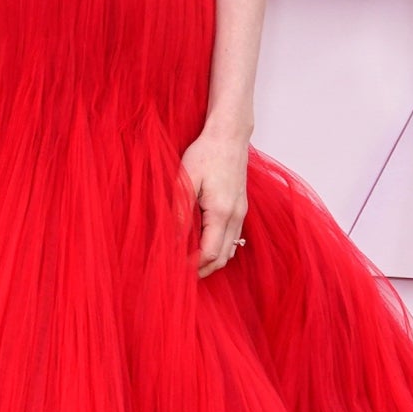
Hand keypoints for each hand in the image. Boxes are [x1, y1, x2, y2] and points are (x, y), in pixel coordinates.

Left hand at [183, 130, 249, 277]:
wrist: (229, 136)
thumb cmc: (206, 154)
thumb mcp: (186, 181)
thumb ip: (179, 212)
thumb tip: (171, 239)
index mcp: (221, 212)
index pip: (209, 252)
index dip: (192, 265)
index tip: (174, 268)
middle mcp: (235, 216)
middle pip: (223, 257)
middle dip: (203, 269)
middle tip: (181, 274)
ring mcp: (241, 212)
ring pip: (231, 250)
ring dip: (212, 260)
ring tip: (190, 263)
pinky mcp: (240, 208)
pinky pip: (233, 238)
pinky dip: (220, 248)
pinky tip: (203, 245)